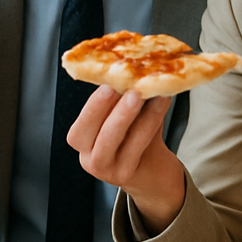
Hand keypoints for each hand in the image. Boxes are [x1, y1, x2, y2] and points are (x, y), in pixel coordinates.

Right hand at [67, 86, 185, 234]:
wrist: (153, 173)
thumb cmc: (135, 137)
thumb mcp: (123, 117)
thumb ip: (121, 99)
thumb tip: (132, 68)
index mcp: (81, 141)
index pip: (80, 127)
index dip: (93, 106)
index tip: (108, 84)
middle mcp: (89, 159)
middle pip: (93, 135)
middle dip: (109, 110)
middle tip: (127, 89)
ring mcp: (107, 171)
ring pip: (116, 140)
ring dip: (134, 114)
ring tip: (150, 94)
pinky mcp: (128, 174)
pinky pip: (138, 145)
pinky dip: (151, 121)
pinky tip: (161, 103)